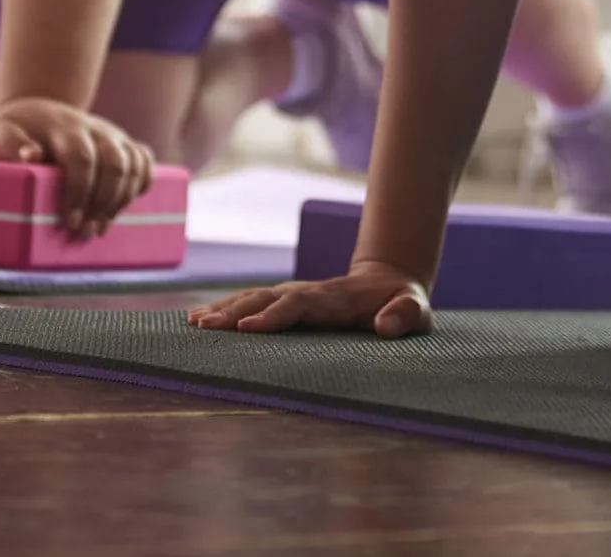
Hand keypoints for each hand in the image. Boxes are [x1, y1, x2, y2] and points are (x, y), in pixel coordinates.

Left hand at [0, 97, 154, 240]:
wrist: (38, 108)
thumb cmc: (16, 129)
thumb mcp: (1, 132)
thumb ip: (10, 144)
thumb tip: (31, 156)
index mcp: (65, 127)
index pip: (82, 158)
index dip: (80, 191)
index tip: (70, 221)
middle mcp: (95, 128)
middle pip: (114, 164)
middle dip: (103, 202)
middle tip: (86, 232)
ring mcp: (113, 134)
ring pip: (133, 164)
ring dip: (122, 200)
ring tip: (102, 227)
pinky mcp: (122, 142)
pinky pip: (144, 159)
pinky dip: (143, 181)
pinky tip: (127, 204)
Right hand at [188, 260, 431, 337]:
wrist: (390, 281)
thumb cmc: (403, 302)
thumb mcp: (416, 308)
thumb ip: (405, 315)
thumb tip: (385, 327)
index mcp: (334, 299)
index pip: (298, 305)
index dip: (274, 316)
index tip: (248, 328)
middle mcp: (308, 293)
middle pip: (267, 299)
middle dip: (235, 312)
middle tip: (205, 326)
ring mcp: (294, 294)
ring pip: (254, 298)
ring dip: (224, 309)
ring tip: (194, 323)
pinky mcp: (286, 301)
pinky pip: (251, 302)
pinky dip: (225, 308)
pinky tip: (198, 319)